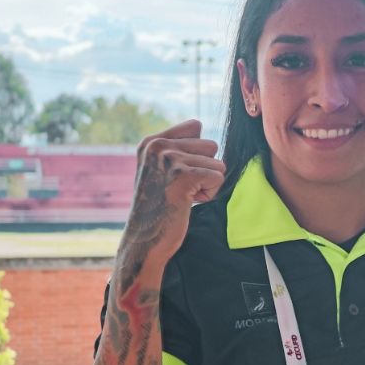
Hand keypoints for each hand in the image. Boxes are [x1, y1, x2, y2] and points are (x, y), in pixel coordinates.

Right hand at [118, 120, 224, 272]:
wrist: (145, 238)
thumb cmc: (159, 206)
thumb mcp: (159, 169)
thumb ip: (177, 148)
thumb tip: (201, 128)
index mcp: (151, 141)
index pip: (195, 126)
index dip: (198, 153)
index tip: (180, 173)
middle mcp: (158, 145)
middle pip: (211, 145)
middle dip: (205, 170)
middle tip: (182, 188)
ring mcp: (169, 159)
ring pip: (218, 163)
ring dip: (207, 184)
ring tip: (184, 195)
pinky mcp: (183, 176)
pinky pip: (219, 177)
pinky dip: (210, 194)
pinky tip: (188, 202)